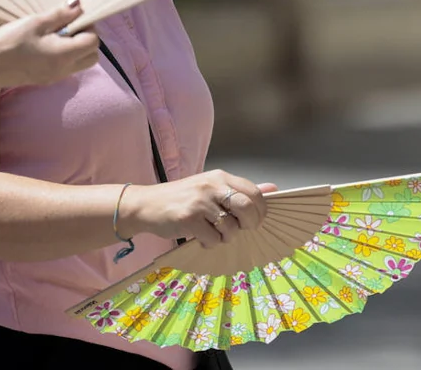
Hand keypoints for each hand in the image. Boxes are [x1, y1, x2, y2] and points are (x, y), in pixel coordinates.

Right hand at [0, 0, 99, 91]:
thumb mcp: (34, 23)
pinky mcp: (44, 78)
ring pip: (79, 61)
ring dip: (74, 45)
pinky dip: (63, 53)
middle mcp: (64, 70)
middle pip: (91, 55)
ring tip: (53, 31)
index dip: (87, 26)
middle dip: (85, 37)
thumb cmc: (8, 44)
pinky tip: (43, 42)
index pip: (93, 42)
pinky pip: (65, 65)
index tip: (72, 15)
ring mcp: (54, 76)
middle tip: (66, 23)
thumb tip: (79, 5)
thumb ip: (60, 15)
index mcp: (65, 55)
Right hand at [120, 170, 277, 247]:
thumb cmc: (182, 198)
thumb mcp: (211, 188)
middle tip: (239, 229)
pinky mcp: (188, 218)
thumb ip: (241, 190)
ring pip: (231, 229)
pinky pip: (213, 239)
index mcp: (219, 177)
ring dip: (225, 237)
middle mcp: (211, 186)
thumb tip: (273, 188)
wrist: (146, 205)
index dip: (260, 211)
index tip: (254, 221)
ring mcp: (199, 202)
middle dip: (249, 225)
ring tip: (211, 232)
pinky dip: (209, 243)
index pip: (254, 193)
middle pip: (247, 209)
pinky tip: (199, 236)